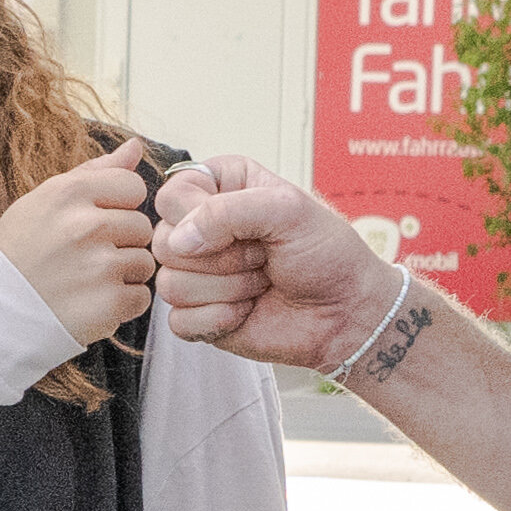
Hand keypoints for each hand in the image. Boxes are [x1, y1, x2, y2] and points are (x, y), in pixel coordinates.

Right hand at [0, 149, 158, 347]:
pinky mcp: (108, 304)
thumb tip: (137, 146)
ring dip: (122, 275)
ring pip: (144, 263)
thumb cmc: (21, 251)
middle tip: (84, 258)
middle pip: (141, 227)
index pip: (132, 186)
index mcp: (69, 193)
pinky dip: (121, 305)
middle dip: (120, 243)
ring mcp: (99, 266)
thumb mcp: (46, 200)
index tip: (91, 223)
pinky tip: (90, 303)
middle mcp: (86, 225)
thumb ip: (94, 172)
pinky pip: (140, 298)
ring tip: (85, 282)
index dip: (117, 206)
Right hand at [145, 153, 391, 372]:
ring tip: (261, 283)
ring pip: (170, 285)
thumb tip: (178, 241)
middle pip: (164, 243)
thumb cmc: (326, 253)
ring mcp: (196, 274)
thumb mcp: (287, 210)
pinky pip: (178, 321)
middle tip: (263, 258)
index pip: (171, 196)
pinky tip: (248, 311)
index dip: (201, 216)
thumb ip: (227, 211)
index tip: (248, 227)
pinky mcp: (197, 315)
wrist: (346, 311)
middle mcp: (200, 229)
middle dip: (224, 258)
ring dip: (228, 290)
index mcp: (218, 189)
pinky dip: (219, 320)